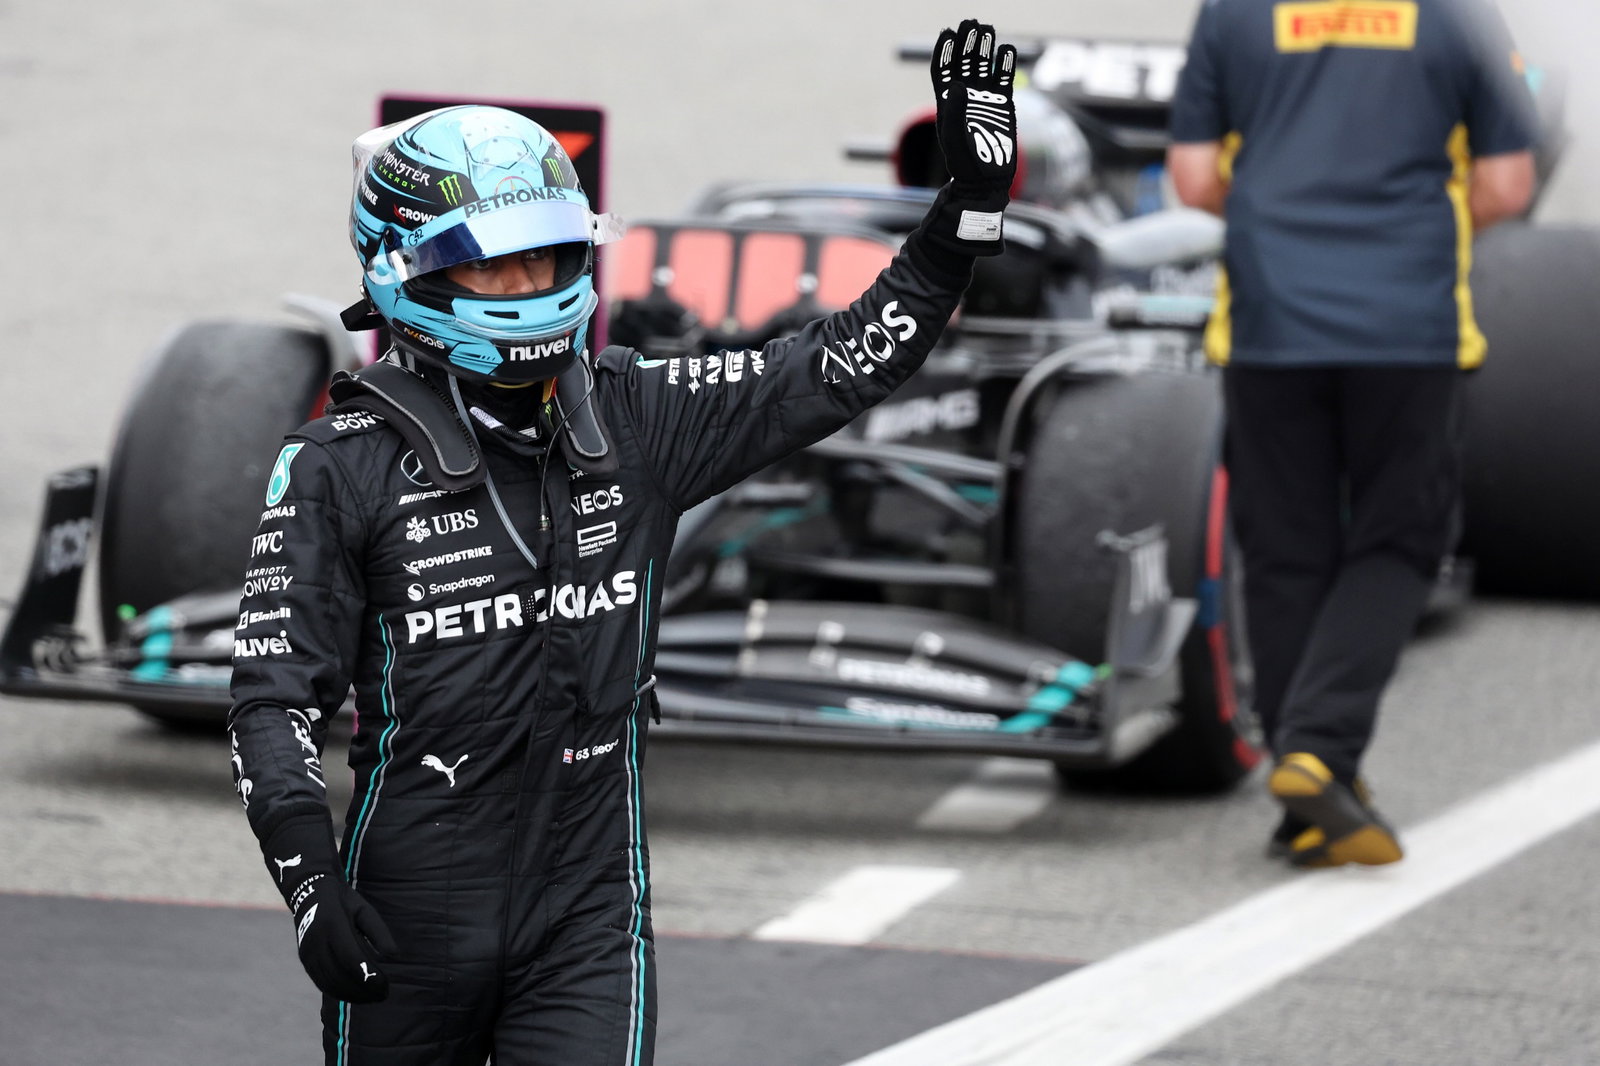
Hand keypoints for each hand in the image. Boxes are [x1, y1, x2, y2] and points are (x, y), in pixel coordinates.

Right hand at [263, 815, 397, 1003]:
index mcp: (333, 925)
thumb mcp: (364, 909)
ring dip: (352, 995)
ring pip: (330, 982)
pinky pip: (321, 982)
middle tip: (384, 995)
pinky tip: (355, 995)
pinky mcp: (305, 960)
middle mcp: (316, 941)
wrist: (309, 893)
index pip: (351, 958)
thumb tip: (394, 956)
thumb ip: (379, 932)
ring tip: (373, 998)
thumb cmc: (344, 901)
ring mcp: (307, 952)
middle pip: (340, 975)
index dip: (368, 975)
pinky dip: (339, 992)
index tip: (385, 986)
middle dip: (363, 989)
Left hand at [931, 20, 1017, 199]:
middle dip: (966, 41)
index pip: (943, 70)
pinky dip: (1006, 63)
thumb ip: (954, 111)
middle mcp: (964, 97)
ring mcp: (984, 99)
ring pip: (984, 66)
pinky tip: (1007, 48)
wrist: (986, 180)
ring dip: (985, 47)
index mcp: (947, 103)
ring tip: (987, 27)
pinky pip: (1004, 78)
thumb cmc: (965, 163)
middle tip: (970, 21)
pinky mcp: (1003, 104)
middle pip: (964, 62)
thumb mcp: (955, 138)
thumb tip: (958, 83)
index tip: (947, 32)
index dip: (945, 51)